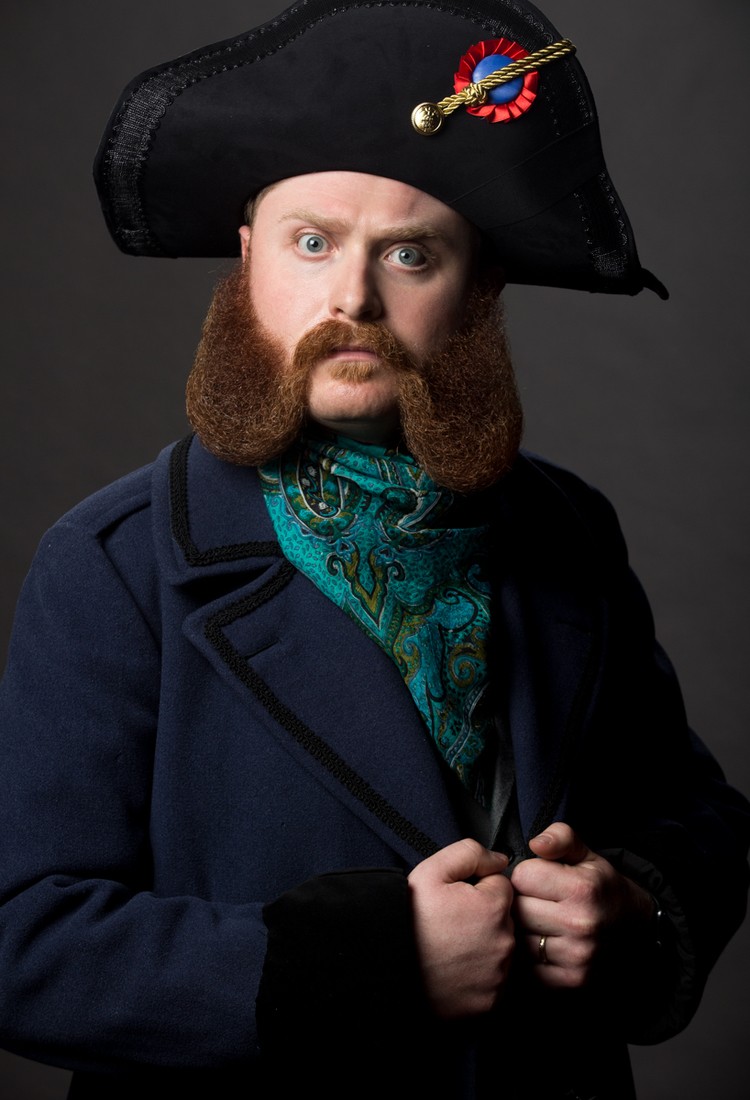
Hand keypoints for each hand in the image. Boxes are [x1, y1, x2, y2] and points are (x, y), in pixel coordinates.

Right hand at [408, 838, 513, 1017]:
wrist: (388, 969)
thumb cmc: (409, 921)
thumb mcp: (431, 871)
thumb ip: (470, 853)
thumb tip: (499, 860)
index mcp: (495, 907)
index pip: (501, 886)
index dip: (477, 888)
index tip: (456, 900)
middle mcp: (504, 942)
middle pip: (503, 918)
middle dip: (482, 917)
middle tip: (450, 924)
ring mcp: (499, 975)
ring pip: (498, 948)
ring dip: (482, 945)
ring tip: (450, 947)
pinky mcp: (490, 1001)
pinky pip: (492, 980)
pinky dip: (478, 975)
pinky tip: (454, 970)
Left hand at [511, 822, 653, 987]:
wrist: (636, 931)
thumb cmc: (602, 888)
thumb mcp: (586, 854)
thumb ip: (560, 837)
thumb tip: (536, 844)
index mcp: (582, 889)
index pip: (522, 876)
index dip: (527, 874)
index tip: (540, 880)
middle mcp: (580, 924)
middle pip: (517, 908)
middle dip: (522, 901)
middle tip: (539, 901)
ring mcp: (576, 956)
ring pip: (518, 938)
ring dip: (523, 930)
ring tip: (542, 922)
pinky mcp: (570, 981)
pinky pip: (527, 966)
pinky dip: (529, 956)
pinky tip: (544, 944)